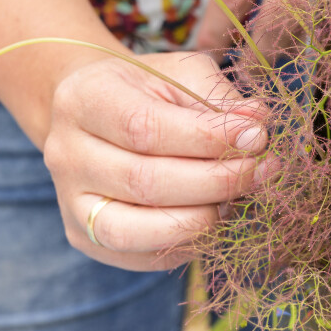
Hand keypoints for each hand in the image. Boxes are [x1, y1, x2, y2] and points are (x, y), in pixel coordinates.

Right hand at [44, 51, 265, 269]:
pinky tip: (217, 215)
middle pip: (144, 182)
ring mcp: (72, 203)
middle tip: (265, 169)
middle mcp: (65, 155)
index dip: (207, 138)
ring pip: (139, 230)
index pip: (144, 128)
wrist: (96, 117)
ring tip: (242, 196)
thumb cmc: (147, 91)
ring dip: (204, 218)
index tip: (257, 136)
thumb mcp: (180, 74)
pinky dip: (190, 242)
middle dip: (217, 181)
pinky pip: (143, 256)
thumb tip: (258, 123)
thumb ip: (217, 97)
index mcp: (83, 100)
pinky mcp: (86, 239)